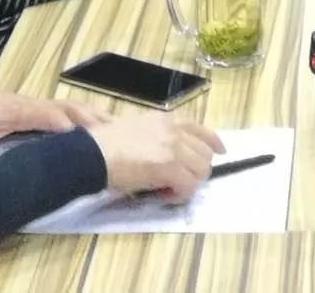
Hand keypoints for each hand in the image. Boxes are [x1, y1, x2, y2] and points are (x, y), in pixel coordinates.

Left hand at [0, 84, 111, 162]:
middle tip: (116, 138)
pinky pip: (73, 109)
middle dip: (93, 122)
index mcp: (21, 111)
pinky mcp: (45, 107)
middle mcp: (37, 105)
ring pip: (76, 107)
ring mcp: (43, 104)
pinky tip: (105, 124)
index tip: (89, 142)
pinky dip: (91, 115)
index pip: (51, 117)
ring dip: (97, 117)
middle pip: (71, 109)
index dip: (70, 127)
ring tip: (120, 131)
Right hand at [89, 113, 224, 204]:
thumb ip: (158, 136)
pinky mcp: (169, 166)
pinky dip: (179, 195)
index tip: (220, 151)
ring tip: (168, 189)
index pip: (200, 129)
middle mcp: (174, 130)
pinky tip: (164, 195)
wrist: (93, 154)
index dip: (213, 142)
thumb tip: (167, 154)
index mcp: (167, 119)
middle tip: (177, 182)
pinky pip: (187, 186)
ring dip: (188, 184)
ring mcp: (173, 147)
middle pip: (204, 153)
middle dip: (196, 170)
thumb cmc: (107, 144)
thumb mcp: (138, 129)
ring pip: (200, 170)